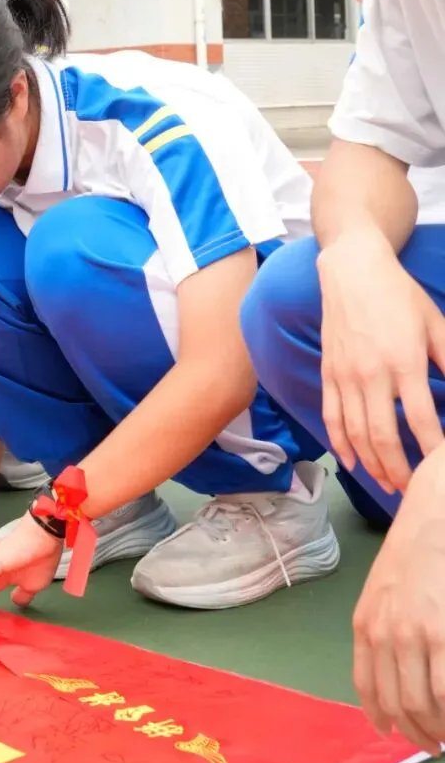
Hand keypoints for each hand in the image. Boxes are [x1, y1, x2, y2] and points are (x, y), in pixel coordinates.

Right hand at [318, 232, 444, 494]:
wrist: (352, 270)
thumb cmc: (399, 295)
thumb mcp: (435, 323)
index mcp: (403, 361)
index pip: (422, 420)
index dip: (434, 450)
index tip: (443, 469)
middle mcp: (371, 373)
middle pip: (384, 437)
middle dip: (400, 471)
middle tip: (414, 492)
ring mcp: (345, 375)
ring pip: (356, 434)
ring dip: (373, 465)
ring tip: (388, 485)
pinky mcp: (328, 373)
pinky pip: (332, 417)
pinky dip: (341, 445)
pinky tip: (354, 463)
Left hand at [353, 444, 444, 753]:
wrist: (435, 516)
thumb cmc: (415, 551)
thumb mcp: (384, 591)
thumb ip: (382, 629)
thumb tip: (392, 674)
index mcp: (365, 625)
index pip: (368, 688)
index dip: (383, 718)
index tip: (396, 733)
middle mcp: (384, 634)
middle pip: (398, 705)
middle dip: (418, 732)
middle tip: (433, 743)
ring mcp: (415, 635)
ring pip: (425, 705)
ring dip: (438, 728)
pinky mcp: (443, 634)